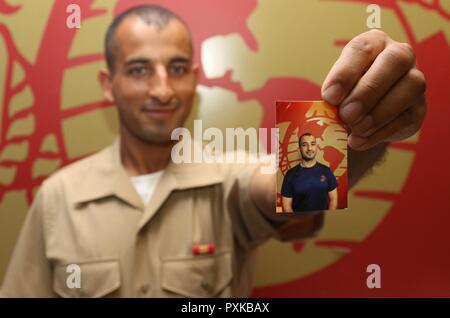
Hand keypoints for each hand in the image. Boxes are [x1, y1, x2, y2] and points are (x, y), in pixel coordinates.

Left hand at [321, 29, 426, 150]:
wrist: (365, 114)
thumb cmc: (347, 92)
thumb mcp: (337, 87)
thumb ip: (335, 93)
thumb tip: (331, 104)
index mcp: (374, 43)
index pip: (362, 48)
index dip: (345, 73)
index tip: (329, 96)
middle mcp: (400, 55)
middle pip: (394, 61)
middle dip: (368, 91)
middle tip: (346, 114)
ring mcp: (414, 80)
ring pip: (409, 88)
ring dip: (378, 113)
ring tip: (355, 129)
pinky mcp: (418, 108)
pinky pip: (406, 118)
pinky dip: (380, 132)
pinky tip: (360, 140)